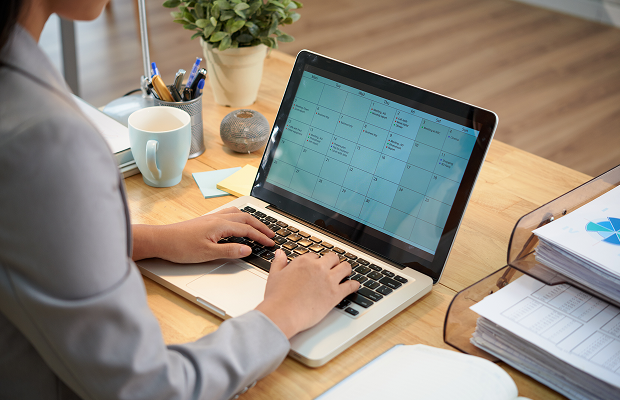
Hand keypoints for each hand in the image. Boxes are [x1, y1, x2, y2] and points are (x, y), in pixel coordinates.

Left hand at [132, 207, 274, 262]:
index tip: (271, 243)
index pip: (247, 230)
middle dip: (260, 226)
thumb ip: (229, 251)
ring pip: (237, 214)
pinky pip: (229, 214)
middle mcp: (217, 218)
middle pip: (245, 218)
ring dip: (251, 220)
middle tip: (271, 234)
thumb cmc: (180, 247)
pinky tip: (238, 222)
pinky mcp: (206, 220)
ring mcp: (212, 218)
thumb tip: (248, 249)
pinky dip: (240, 217)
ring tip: (259, 227)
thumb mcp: (207, 253)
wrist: (161, 240)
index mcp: (220, 225)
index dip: (261, 237)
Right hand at [255, 250, 359, 338]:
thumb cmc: (277, 298)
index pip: (315, 256)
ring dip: (346, 269)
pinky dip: (354, 285)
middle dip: (333, 262)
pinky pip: (350, 285)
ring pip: (345, 267)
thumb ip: (279, 262)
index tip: (317, 266)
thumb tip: (280, 253)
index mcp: (303, 262)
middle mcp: (318, 268)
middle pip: (333, 258)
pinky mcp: (335, 294)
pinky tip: (354, 286)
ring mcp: (328, 280)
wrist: (283, 313)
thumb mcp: (274, 276)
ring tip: (346, 272)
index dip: (317, 261)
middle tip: (334, 267)